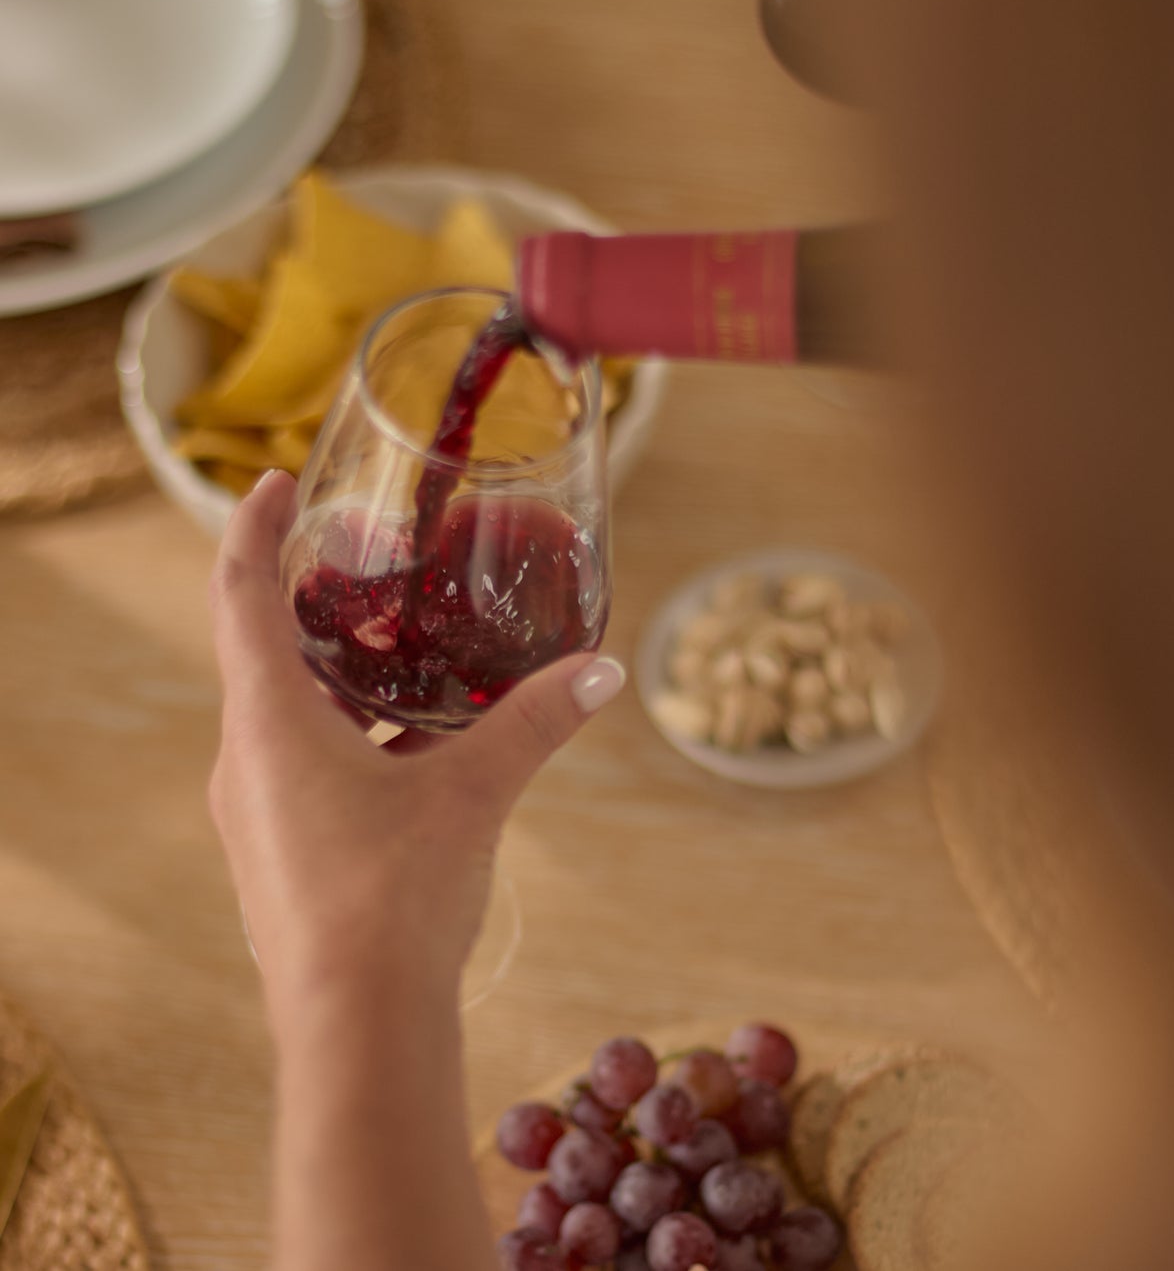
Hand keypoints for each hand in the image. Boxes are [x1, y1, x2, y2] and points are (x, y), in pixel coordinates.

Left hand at [206, 470, 624, 1024]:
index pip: (236, 595)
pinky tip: (417, 742)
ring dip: (336, 672)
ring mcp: (259, 810)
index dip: (251, 527)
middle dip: (309, 600)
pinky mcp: (283, 849)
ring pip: (288, 711)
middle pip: (260, 650)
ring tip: (404, 645)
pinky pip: (306, 763)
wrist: (358, 1027)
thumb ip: (536, 721)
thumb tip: (602, 668)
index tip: (276, 482)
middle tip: (367, 561)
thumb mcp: (474, 793)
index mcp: (269, 721)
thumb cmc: (394, 898)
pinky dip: (351, 732)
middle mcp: (248, 758)